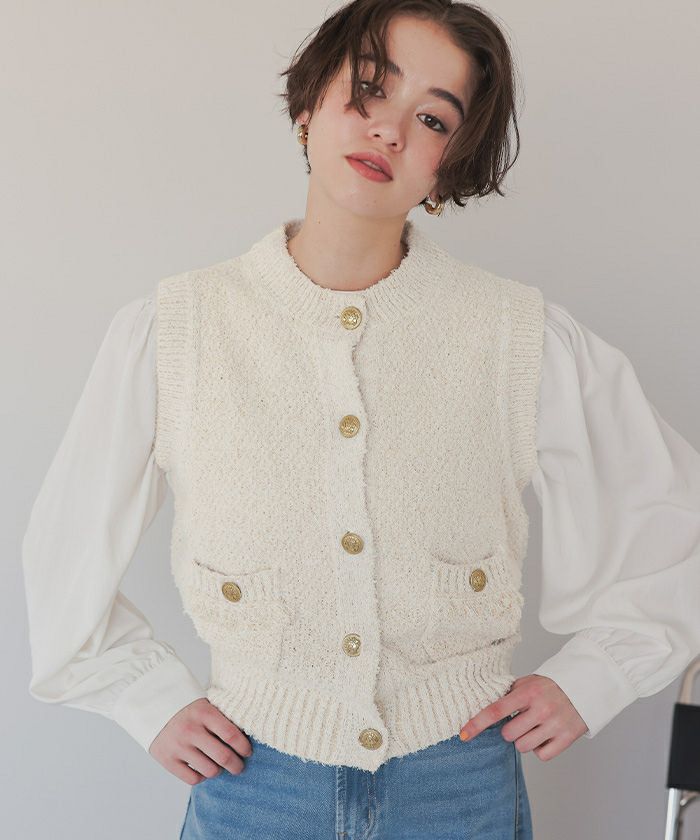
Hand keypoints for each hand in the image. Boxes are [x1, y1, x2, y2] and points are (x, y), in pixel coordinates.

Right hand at [148, 698, 252, 784]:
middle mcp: (191, 730)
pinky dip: (202, 776)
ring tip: (220, 767)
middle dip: (236, 765)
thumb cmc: (187, 708)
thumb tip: (244, 738)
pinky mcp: (167, 760)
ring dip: (219, 771)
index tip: (247, 751)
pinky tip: (203, 769)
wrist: (152, 706)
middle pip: (223, 756)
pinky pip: (193, 778)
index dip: (244, 746)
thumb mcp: (204, 705)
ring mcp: (178, 746)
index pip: (231, 734)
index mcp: (204, 712)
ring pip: (210, 770)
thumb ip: (221, 719)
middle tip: (239, 766)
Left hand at [459, 674, 588, 760]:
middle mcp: (540, 709)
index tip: (463, 734)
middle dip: (511, 730)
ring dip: (525, 740)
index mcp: (527, 693)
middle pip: (509, 734)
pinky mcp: (566, 738)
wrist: (584, 685)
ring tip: (535, 727)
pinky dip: (541, 749)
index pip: (495, 711)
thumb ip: (508, 694)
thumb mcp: (528, 683)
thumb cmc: (550, 686)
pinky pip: (542, 756)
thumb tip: (483, 706)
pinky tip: (545, 735)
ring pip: (523, 747)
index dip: (477, 724)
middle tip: (521, 720)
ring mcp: (554, 725)